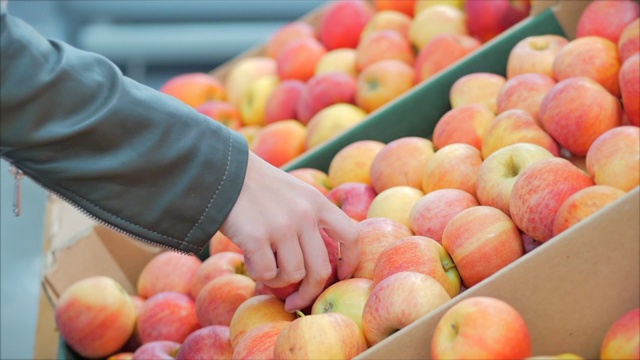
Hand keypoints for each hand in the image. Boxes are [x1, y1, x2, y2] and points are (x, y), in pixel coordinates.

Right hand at [219, 152, 359, 311]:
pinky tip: (250, 258)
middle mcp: (304, 214)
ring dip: (278, 280)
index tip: (342, 276)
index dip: (351, 262)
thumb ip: (310, 217)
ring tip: (265, 265)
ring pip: (293, 275)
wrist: (223, 172)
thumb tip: (319, 261)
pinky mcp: (257, 237)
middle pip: (321, 270)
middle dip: (309, 293)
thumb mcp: (294, 192)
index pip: (350, 236)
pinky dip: (258, 273)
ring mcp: (282, 226)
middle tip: (296, 302)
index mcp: (317, 202)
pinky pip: (266, 274)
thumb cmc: (258, 187)